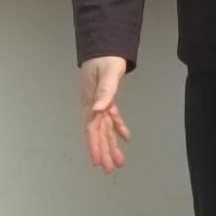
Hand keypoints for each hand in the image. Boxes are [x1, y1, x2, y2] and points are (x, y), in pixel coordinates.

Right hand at [78, 57, 130, 171]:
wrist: (105, 45)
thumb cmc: (105, 57)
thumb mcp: (108, 72)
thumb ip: (104, 91)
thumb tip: (98, 109)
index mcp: (90, 101)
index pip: (91, 128)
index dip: (94, 146)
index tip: (98, 162)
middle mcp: (92, 105)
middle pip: (97, 132)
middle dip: (103, 151)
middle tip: (110, 170)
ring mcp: (98, 103)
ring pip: (104, 128)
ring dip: (111, 144)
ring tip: (118, 162)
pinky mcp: (107, 99)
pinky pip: (111, 117)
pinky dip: (118, 127)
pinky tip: (125, 138)